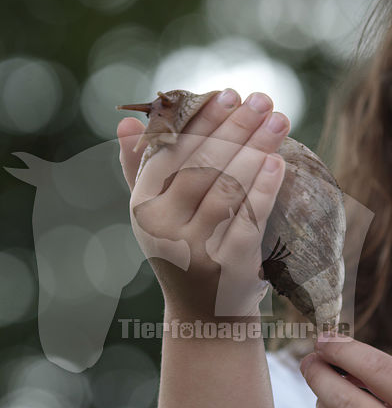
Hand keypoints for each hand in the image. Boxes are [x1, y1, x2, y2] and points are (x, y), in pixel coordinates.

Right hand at [117, 89, 289, 318]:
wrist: (204, 314)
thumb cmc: (183, 250)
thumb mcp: (157, 213)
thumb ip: (141, 168)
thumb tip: (128, 121)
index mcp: (143, 207)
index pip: (171, 153)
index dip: (200, 121)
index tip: (228, 94)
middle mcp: (162, 227)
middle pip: (202, 165)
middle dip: (235, 127)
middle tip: (263, 98)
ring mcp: (194, 248)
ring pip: (226, 188)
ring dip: (255, 150)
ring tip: (279, 120)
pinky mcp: (226, 266)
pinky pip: (248, 220)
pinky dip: (264, 189)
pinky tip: (278, 163)